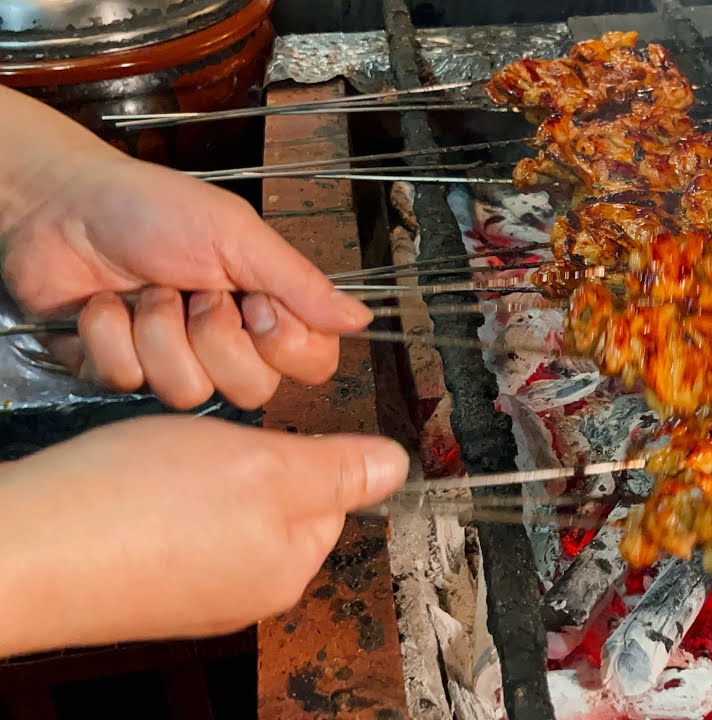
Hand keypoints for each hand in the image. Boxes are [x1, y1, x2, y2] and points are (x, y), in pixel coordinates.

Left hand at [0, 87, 372, 409]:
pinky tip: (106, 305)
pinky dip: (110, 334)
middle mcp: (226, 343)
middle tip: (195, 292)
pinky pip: (128, 381)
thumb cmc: (150, 207)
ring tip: (145, 292)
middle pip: (253, 391)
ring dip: (158, 332)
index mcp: (266, 309)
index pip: (312, 364)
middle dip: (216, 336)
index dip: (286, 344)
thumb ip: (300, 282)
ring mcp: (174, 361)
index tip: (257, 302)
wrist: (61, 205)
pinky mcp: (120, 371)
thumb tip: (361, 319)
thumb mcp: (236, 234)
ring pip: (189, 393)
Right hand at [0, 416, 408, 656]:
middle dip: (241, 462)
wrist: (21, 549)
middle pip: (273, 503)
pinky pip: (167, 527)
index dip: (295, 451)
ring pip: (217, 509)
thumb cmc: (135, 507)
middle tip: (199, 450)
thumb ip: (337, 468)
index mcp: (287, 569)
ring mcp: (189, 595)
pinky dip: (152, 499)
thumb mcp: (266, 466)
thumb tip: (396, 468)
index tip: (256, 436)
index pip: (329, 496)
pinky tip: (128, 489)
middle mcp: (244, 592)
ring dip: (194, 475)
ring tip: (155, 469)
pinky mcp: (138, 586)